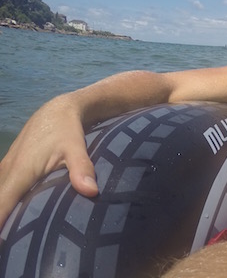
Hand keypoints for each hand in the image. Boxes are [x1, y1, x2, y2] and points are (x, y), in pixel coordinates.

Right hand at [0, 96, 97, 231]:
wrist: (59, 108)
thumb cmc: (67, 129)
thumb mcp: (76, 147)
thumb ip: (81, 169)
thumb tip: (91, 191)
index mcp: (19, 173)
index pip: (1, 206)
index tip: (2, 243)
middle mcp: (7, 172)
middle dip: (1, 222)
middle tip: (10, 244)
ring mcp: (5, 168)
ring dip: (3, 210)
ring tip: (12, 232)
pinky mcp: (9, 166)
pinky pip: (1, 188)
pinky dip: (5, 200)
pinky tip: (15, 212)